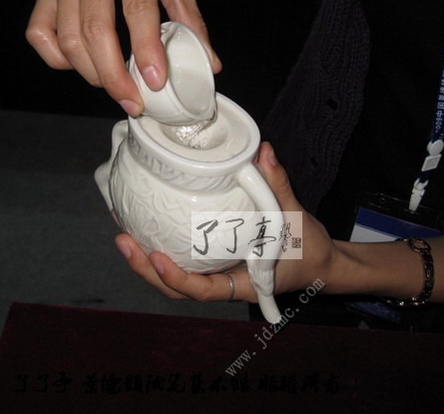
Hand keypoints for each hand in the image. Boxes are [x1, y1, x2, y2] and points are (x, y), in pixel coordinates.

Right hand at [26, 0, 220, 116]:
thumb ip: (190, 16)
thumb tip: (209, 63)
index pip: (137, 6)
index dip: (146, 47)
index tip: (156, 80)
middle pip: (94, 30)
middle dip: (114, 76)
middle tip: (133, 101)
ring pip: (68, 39)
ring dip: (93, 74)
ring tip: (116, 85)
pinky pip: (40, 35)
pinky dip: (60, 60)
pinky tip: (82, 63)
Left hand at [113, 142, 339, 302]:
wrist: (319, 263)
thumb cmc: (309, 249)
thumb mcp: (297, 217)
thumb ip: (278, 185)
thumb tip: (263, 152)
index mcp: (244, 282)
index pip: (204, 290)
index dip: (177, 278)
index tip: (156, 258)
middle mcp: (224, 282)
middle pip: (177, 288)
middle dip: (146, 269)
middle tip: (123, 240)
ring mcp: (216, 273)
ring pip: (174, 278)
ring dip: (146, 261)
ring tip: (123, 233)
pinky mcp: (213, 261)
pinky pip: (182, 260)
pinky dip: (160, 247)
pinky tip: (142, 226)